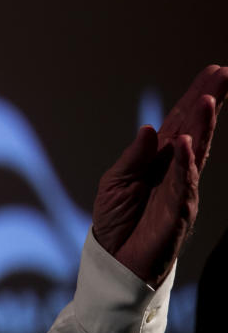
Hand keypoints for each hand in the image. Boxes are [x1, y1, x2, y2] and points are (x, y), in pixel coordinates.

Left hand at [93, 65, 227, 286]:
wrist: (115, 259)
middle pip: (195, 130)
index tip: (213, 72)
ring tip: (208, 101)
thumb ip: (133, 157)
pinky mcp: (178, 212)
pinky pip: (183, 184)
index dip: (196, 98)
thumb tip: (148, 129)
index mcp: (158, 159)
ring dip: (201, 126)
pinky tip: (186, 143)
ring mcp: (181, 189)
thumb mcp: (115, 181)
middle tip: (224, 74)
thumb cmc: (117, 219)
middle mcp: (175, 170)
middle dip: (209, 102)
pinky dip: (184, 163)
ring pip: (194, 153)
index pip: (180, 122)